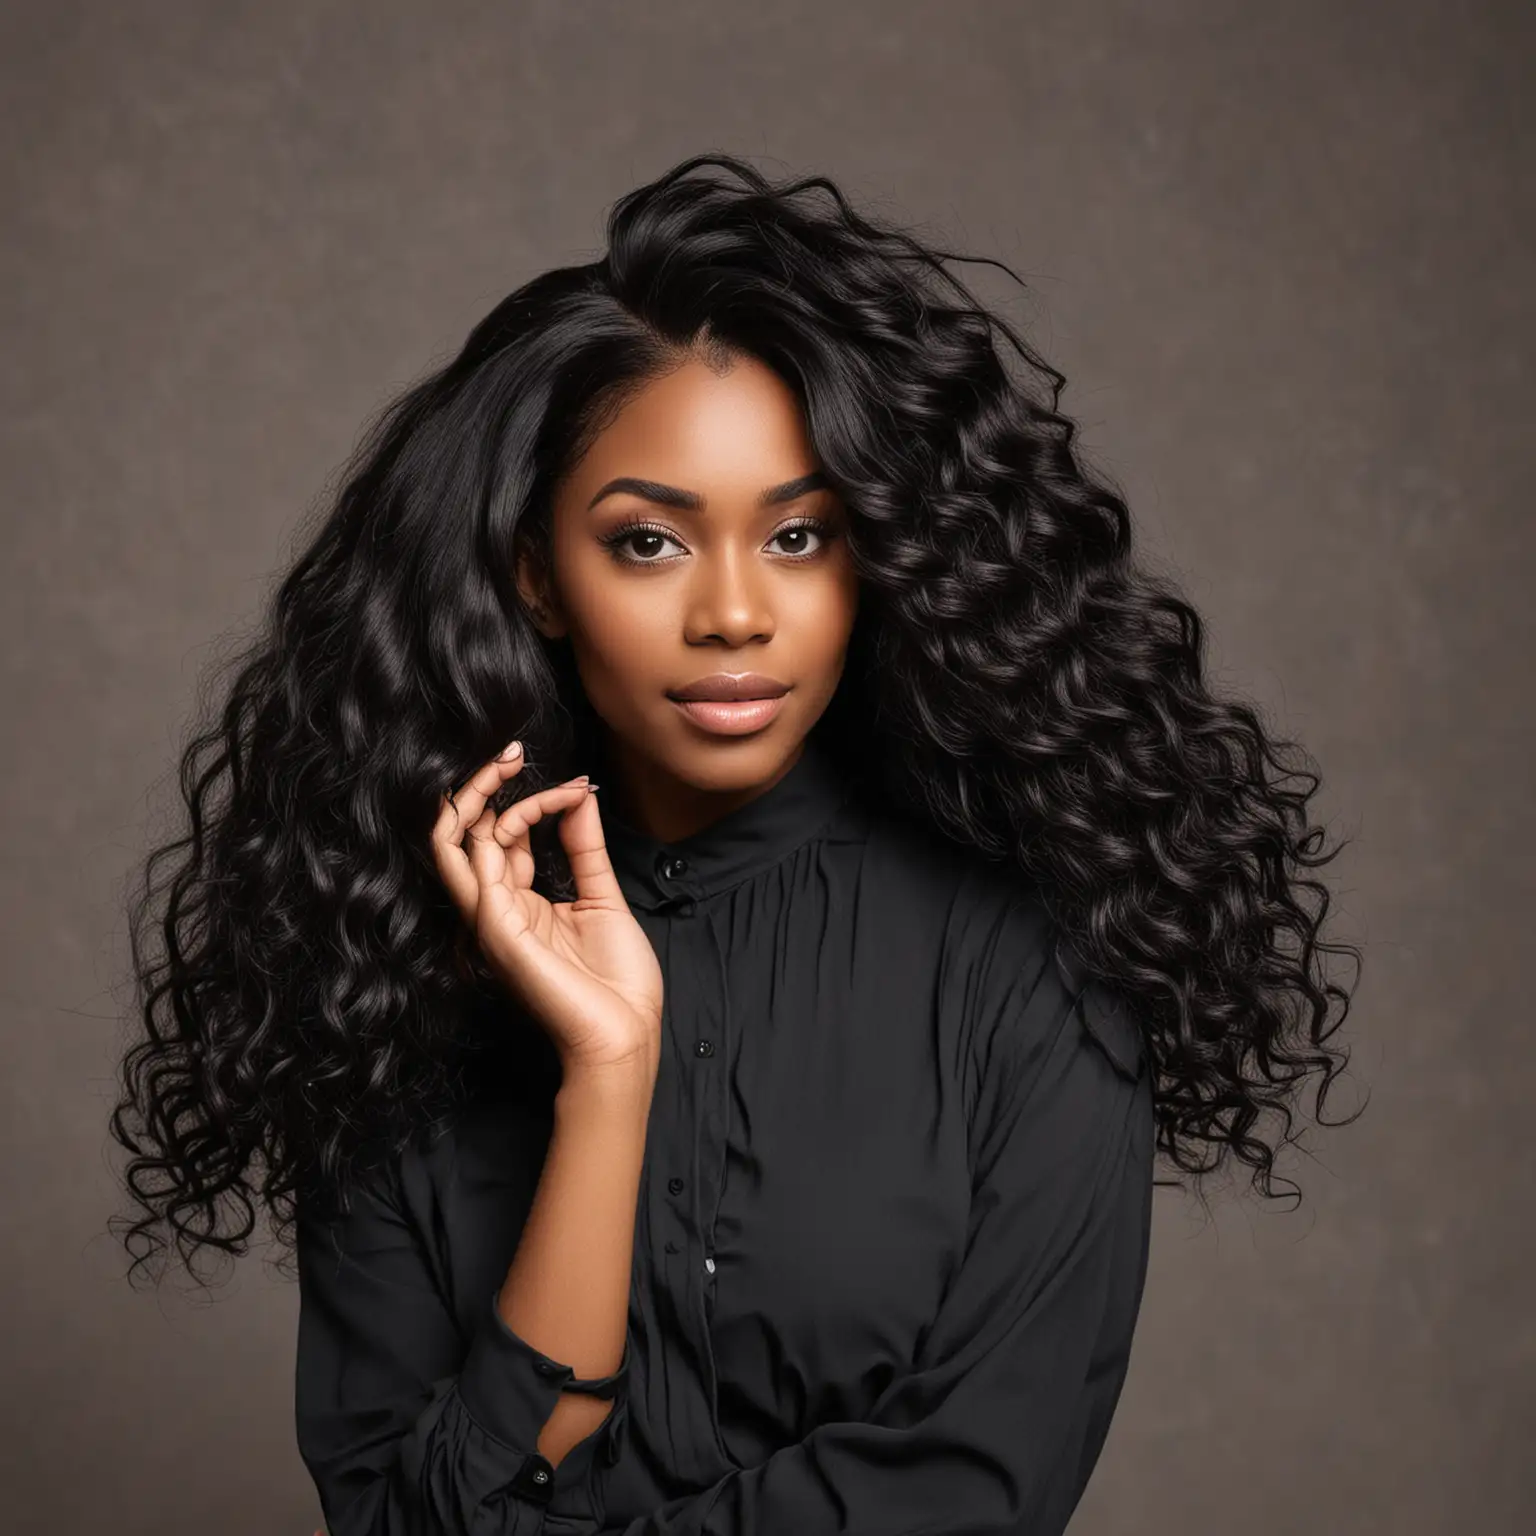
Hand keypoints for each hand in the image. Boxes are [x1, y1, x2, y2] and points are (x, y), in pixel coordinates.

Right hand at [431, 742, 662, 1075]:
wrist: (625, 1036)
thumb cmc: (617, 983)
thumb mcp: (602, 897)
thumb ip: (585, 847)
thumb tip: (578, 795)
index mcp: (518, 904)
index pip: (498, 837)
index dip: (527, 800)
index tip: (575, 784)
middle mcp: (496, 910)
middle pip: (463, 834)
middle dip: (480, 786)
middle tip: (511, 752)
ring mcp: (491, 921)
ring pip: (455, 842)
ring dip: (482, 793)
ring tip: (511, 761)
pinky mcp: (498, 930)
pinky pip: (480, 866)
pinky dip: (511, 822)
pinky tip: (548, 803)